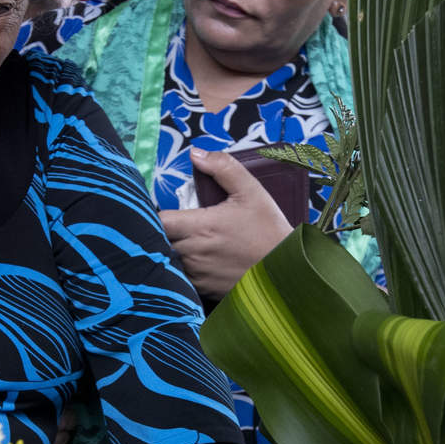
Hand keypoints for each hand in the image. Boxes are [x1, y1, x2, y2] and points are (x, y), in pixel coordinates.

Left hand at [159, 147, 292, 299]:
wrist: (288, 269)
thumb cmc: (269, 231)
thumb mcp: (252, 192)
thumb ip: (223, 168)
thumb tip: (196, 153)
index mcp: (200, 226)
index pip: (159, 221)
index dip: (156, 216)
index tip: (168, 212)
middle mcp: (193, 253)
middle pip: (159, 241)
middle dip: (164, 233)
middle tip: (178, 226)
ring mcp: (197, 274)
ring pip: (168, 260)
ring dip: (172, 251)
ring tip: (190, 242)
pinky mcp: (203, 290)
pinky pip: (181, 279)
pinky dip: (184, 269)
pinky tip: (199, 261)